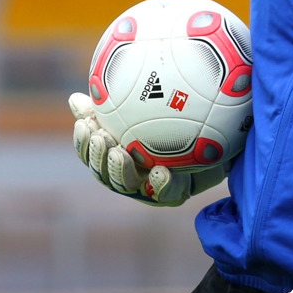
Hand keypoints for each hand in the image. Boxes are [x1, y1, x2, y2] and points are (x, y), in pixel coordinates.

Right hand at [68, 92, 228, 205]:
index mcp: (117, 153)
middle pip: (103, 173)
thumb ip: (112, 104)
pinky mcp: (177, 193)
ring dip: (119, 170)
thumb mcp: (144, 106)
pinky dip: (161, 185)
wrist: (218, 130)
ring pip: (127, 186)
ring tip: (119, 152)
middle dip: (98, 157)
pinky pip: (167, 193)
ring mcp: (151, 187)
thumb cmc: (176, 116)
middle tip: (101, 137)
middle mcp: (131, 173)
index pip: (92, 152)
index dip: (83, 142)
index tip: (84, 123)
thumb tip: (74, 99)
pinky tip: (159, 172)